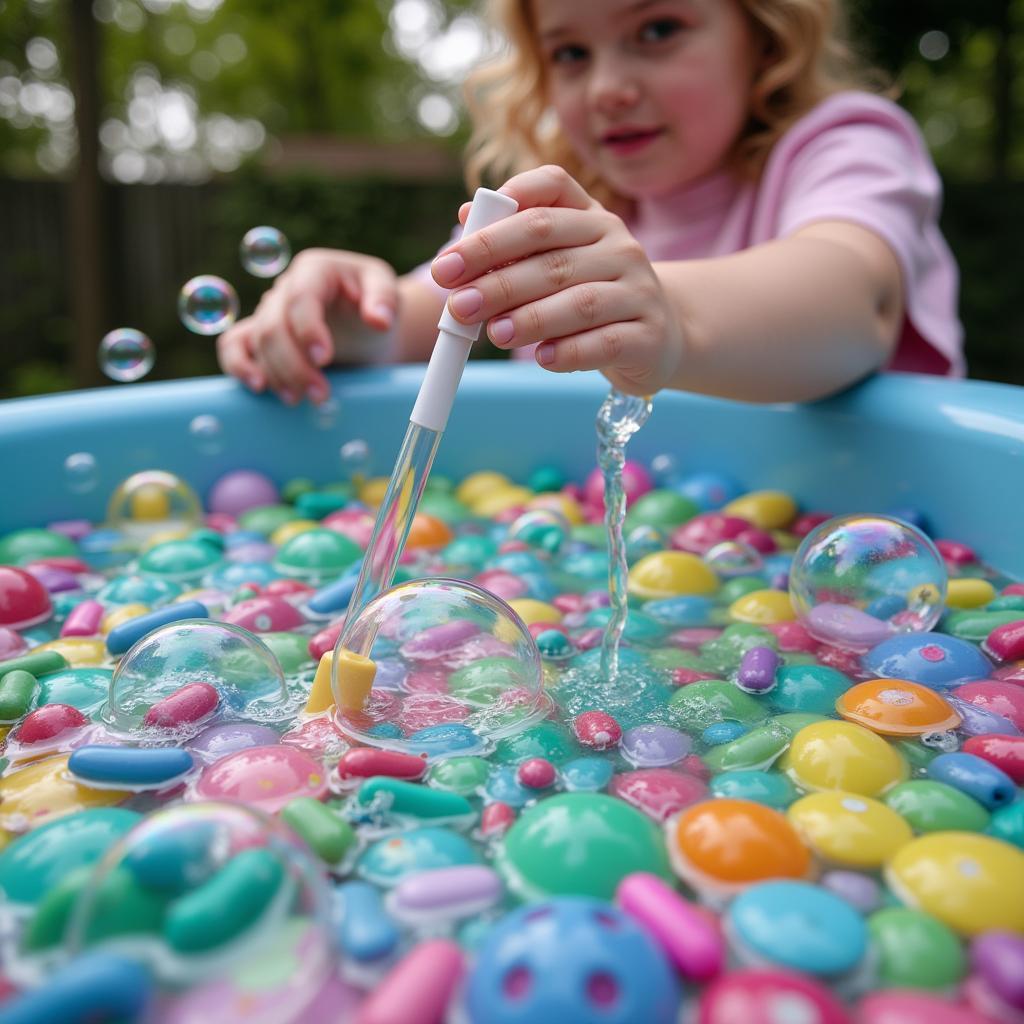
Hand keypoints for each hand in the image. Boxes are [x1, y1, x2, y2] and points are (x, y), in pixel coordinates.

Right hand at [217, 249, 397, 404]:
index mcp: (315, 270)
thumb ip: (384, 299)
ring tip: (299, 400)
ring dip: (276, 375)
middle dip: (295, 365)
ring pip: (257, 341)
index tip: (323, 359)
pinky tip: (258, 387)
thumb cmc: (373, 302)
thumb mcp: (386, 291)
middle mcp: (286, 288)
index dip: (308, 329)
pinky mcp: (259, 334)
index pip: (302, 298)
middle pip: (275, 325)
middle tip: (320, 395)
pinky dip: (238, 365)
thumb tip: (379, 320)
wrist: (363, 322)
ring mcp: (269, 311)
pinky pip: (234, 344)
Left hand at [430, 165, 685, 394]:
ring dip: (530, 318)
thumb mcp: (557, 262)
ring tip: (494, 334)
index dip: (494, 225)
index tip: (450, 259)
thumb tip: (466, 218)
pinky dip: (569, 351)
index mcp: (592, 218)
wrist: (659, 336)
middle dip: (497, 281)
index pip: (546, 200)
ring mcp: (639, 290)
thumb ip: (514, 242)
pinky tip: (541, 358)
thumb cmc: (592, 294)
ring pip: (579, 301)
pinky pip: (604, 343)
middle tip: (457, 304)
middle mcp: (620, 247)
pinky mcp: (648, 336)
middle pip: (552, 256)